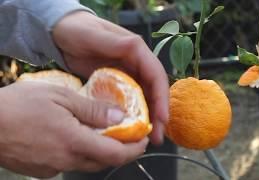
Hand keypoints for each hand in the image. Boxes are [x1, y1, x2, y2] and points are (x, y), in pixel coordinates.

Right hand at [0, 82, 147, 177]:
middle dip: (122, 150)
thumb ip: (92, 109)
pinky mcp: (42, 170)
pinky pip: (71, 164)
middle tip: (130, 135)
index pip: (116, 154)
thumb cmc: (19, 105)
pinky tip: (78, 137)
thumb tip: (120, 116)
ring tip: (106, 133)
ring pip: (88, 163)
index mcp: (73, 141)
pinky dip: (82, 153)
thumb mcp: (61, 97)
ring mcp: (53, 168)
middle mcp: (66, 160)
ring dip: (102, 152)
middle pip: (105, 161)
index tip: (144, 139)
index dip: (135, 149)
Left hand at [52, 11, 168, 144]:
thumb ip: (114, 43)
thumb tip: (135, 49)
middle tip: (156, 136)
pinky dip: (133, 113)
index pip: (156, 75)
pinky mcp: (118, 82)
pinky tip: (131, 127)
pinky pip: (130, 99)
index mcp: (136, 50)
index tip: (161, 118)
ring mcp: (128, 72)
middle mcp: (136, 62)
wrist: (62, 33)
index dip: (162, 97)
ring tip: (147, 138)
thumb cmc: (77, 30)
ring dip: (148, 116)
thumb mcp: (94, 34)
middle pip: (154, 90)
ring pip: (145, 96)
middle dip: (158, 113)